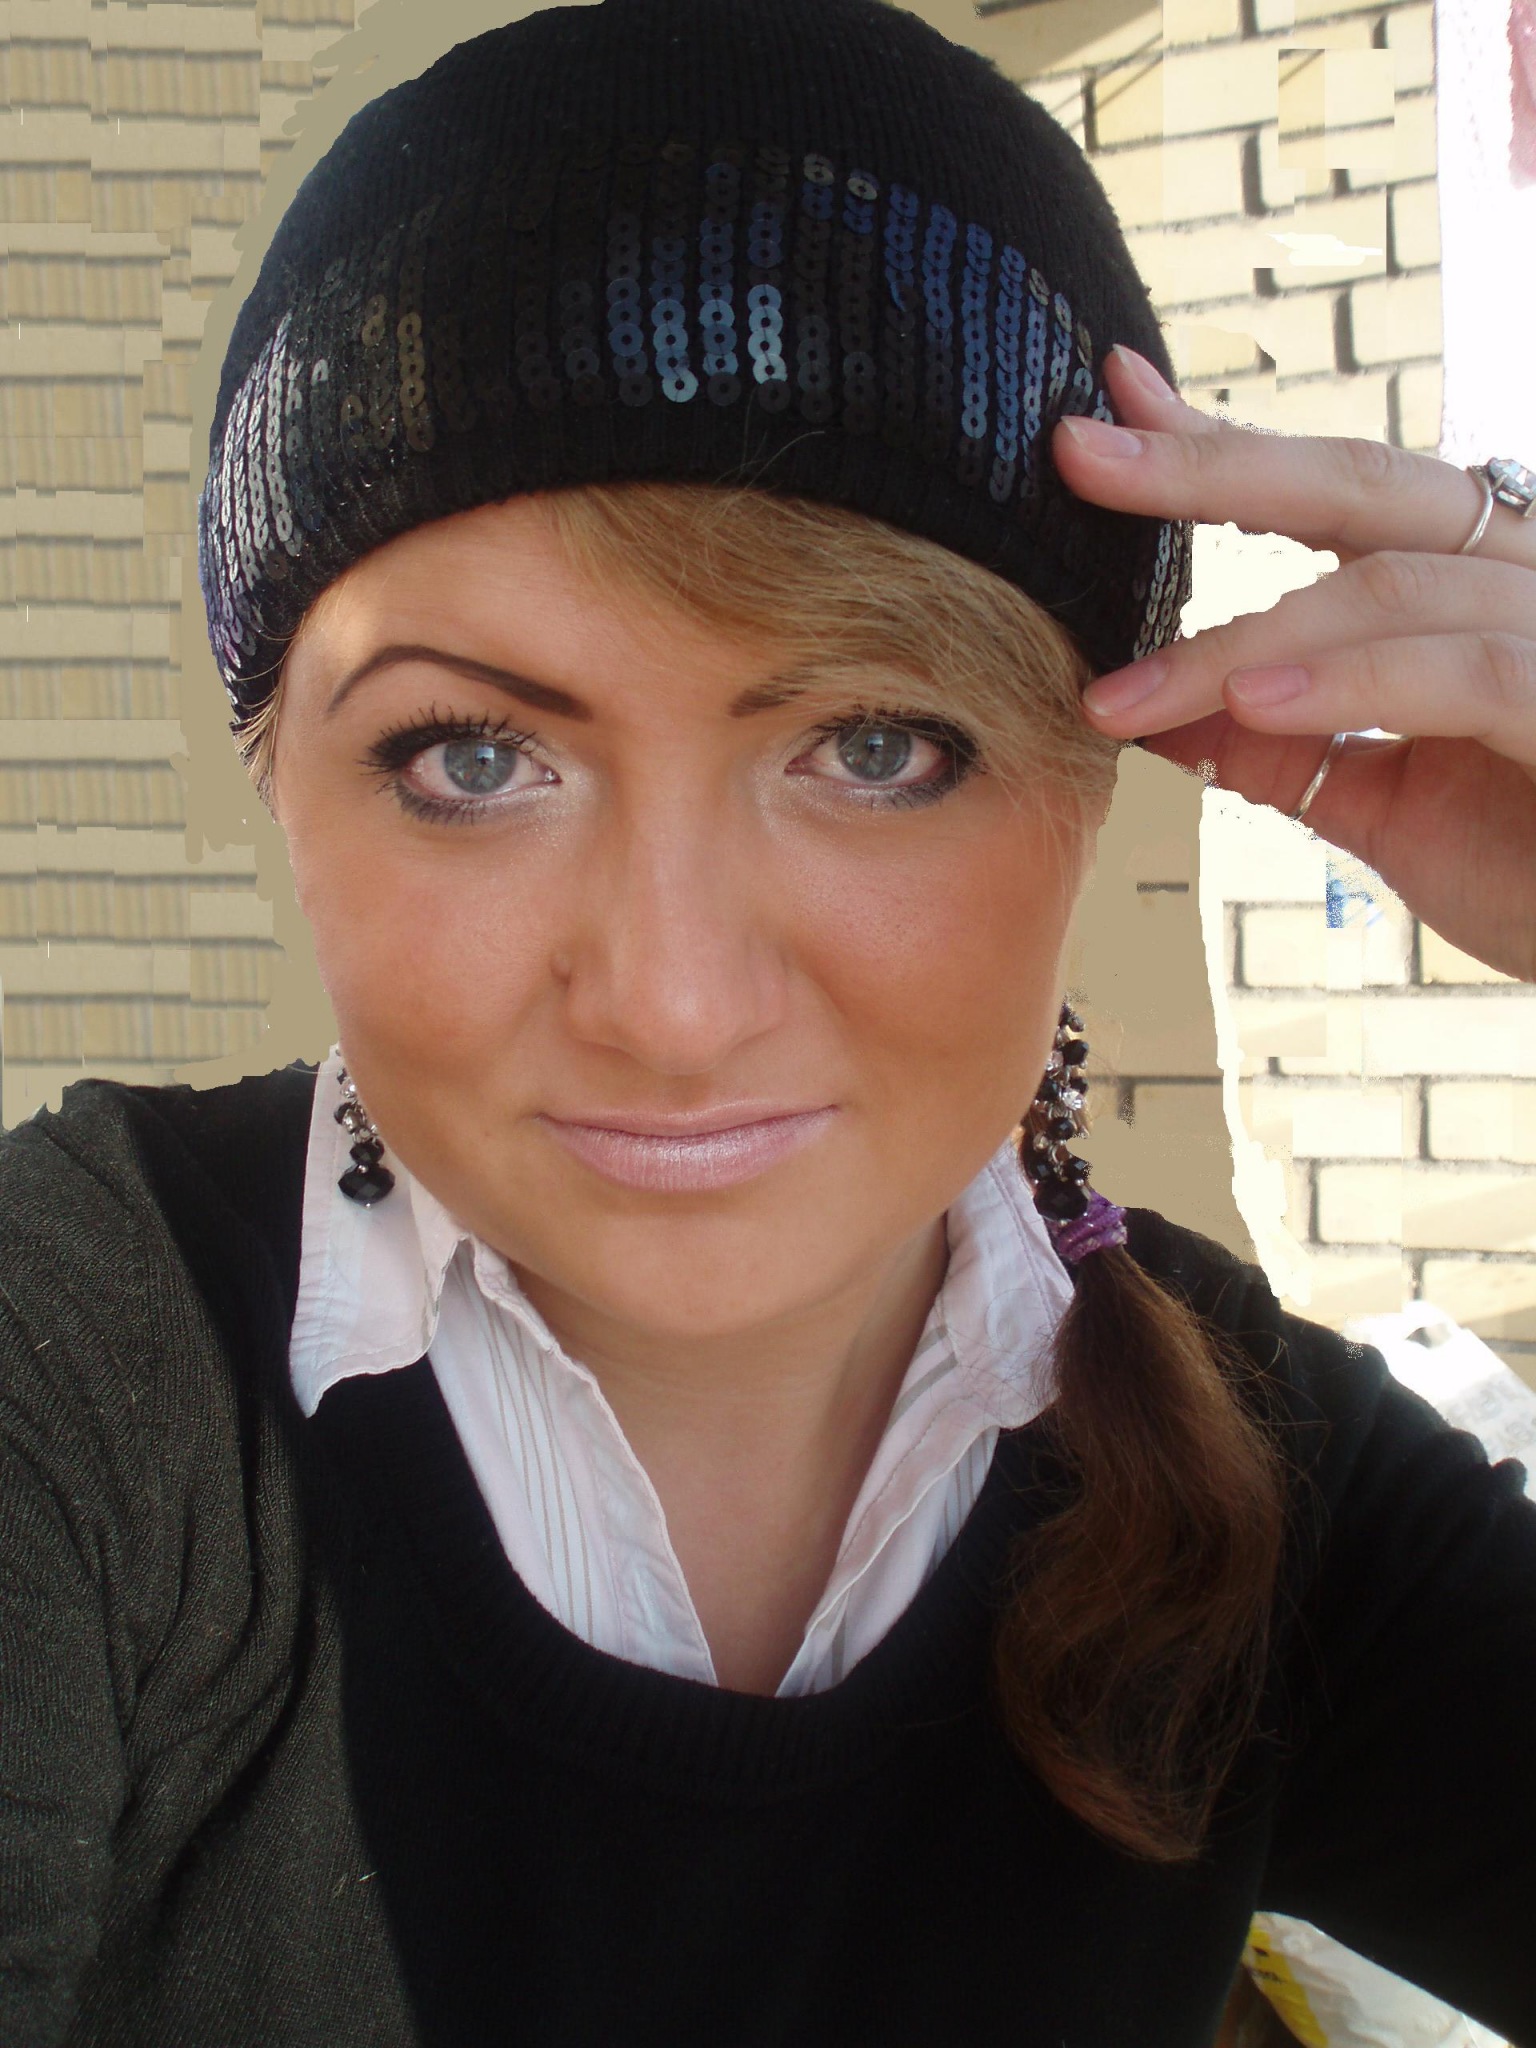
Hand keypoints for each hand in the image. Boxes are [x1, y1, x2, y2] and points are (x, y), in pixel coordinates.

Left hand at [1051, 347, 1535, 981]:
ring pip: (1391, 587)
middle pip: (1361, 483)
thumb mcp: (1380, 802)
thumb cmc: (1535, 865)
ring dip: (1242, 639)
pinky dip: (1354, 681)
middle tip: (1081, 455)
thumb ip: (1277, 749)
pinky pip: (1464, 671)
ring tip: (1130, 690)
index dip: (1222, 446)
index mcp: (1472, 583)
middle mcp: (1526, 574)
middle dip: (1214, 466)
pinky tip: (1256, 699)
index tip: (1109, 410)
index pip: (1336, 491)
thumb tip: (1153, 709)